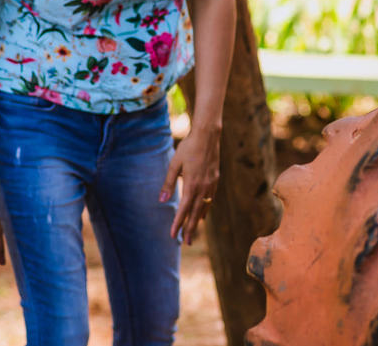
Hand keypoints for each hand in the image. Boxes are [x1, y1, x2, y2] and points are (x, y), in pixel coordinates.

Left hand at [161, 126, 220, 244]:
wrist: (208, 135)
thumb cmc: (188, 148)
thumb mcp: (175, 164)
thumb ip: (169, 183)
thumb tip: (162, 200)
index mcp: (191, 185)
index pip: (184, 209)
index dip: (178, 224)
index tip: (174, 235)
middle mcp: (203, 187)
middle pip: (196, 213)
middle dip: (190, 229)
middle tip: (187, 242)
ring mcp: (211, 184)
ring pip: (204, 207)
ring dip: (198, 220)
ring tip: (194, 231)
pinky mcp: (215, 179)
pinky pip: (210, 199)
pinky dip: (206, 208)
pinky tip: (203, 213)